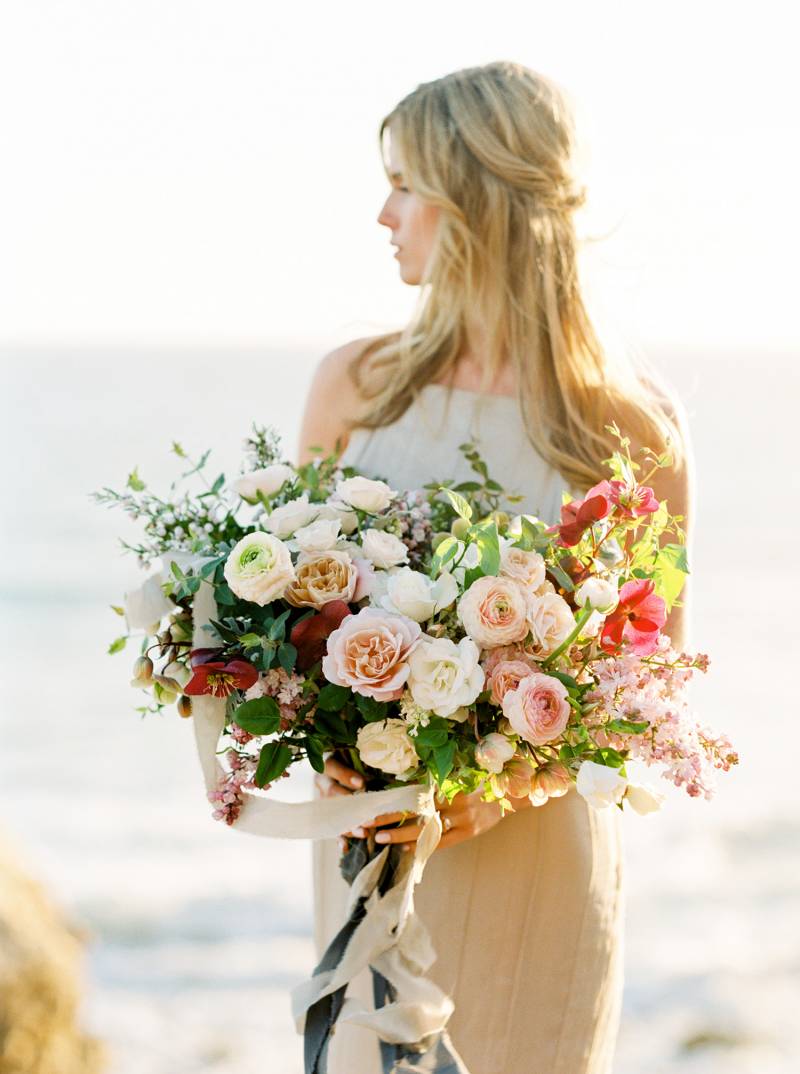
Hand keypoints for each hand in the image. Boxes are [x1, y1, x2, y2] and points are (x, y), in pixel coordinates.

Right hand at [314, 756, 366, 848]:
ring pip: (332, 814)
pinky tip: (345, 848)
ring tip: (363, 834)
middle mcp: (323, 782)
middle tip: (366, 815)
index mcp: (329, 765)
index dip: (345, 775)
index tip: (362, 783)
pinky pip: (331, 828)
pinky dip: (339, 839)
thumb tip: (386, 774)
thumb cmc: (355, 763)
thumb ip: (365, 766)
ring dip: (348, 825)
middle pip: (332, 793)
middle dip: (350, 807)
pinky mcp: (327, 815)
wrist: (337, 773)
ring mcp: (322, 800)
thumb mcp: (356, 761)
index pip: (334, 768)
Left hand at [362, 788, 507, 852]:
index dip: (393, 798)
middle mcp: (453, 800)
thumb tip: (404, 783)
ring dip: (401, 834)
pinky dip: (424, 846)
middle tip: (367, 823)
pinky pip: (442, 842)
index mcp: (448, 782)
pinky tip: (406, 850)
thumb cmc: (479, 781)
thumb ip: (436, 780)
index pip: (413, 792)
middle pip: (415, 810)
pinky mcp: (467, 833)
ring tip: (381, 838)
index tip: (372, 802)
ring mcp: (461, 819)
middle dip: (390, 817)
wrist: (510, 794)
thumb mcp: (459, 774)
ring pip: (426, 829)